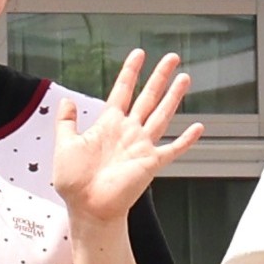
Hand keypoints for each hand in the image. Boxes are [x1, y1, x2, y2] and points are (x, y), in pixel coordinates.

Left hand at [52, 49, 205, 224]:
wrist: (88, 209)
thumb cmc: (75, 182)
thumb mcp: (64, 145)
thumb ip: (66, 122)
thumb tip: (66, 100)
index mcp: (108, 125)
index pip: (122, 91)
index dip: (130, 71)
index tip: (139, 54)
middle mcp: (128, 132)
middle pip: (148, 97)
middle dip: (159, 76)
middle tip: (172, 57)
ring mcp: (141, 146)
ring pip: (162, 114)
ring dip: (174, 97)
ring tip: (185, 77)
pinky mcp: (150, 163)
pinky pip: (172, 150)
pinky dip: (186, 140)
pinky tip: (198, 128)